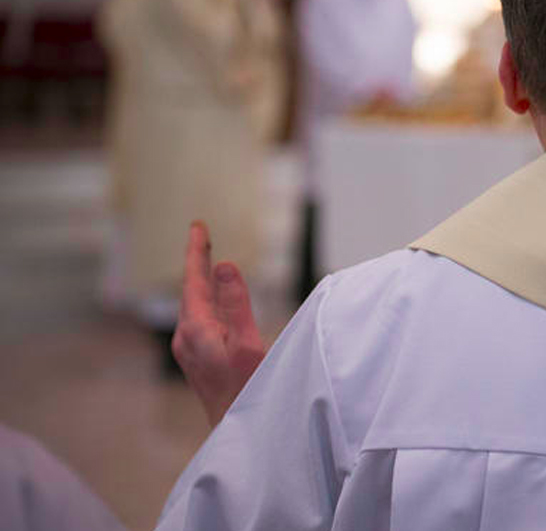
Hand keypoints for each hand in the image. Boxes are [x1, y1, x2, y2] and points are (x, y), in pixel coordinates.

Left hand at [172, 222, 265, 425]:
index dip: (196, 252)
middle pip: (191, 290)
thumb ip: (235, 303)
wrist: (235, 430)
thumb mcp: (247, 343)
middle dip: (198, 262)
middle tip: (202, 235)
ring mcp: (188, 348)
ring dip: (201, 280)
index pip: (193, 280)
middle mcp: (185, 336)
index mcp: (195, 329)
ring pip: (193, 304)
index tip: (198, 227)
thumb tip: (224, 265)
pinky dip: (205, 298)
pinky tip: (212, 298)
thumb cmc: (247, 390)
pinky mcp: (196, 356)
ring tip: (207, 259)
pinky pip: (197, 317)